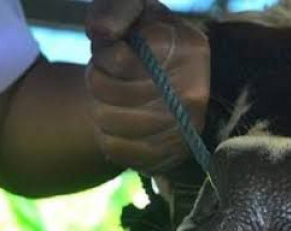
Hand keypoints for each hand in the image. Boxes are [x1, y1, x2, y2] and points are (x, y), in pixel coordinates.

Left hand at [86, 0, 208, 174]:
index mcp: (189, 50)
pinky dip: (106, 137)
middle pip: (109, 93)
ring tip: (109, 101)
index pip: (120, 61)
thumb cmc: (149, 42)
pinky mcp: (170, 157)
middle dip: (96, 82)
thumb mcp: (138, 12)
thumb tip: (101, 32)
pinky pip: (117, 150)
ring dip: (98, 109)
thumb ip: (118, 10)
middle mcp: (193, 93)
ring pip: (109, 122)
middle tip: (104, 78)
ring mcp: (184, 130)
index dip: (103, 58)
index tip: (110, 54)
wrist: (173, 84)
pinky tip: (116, 125)